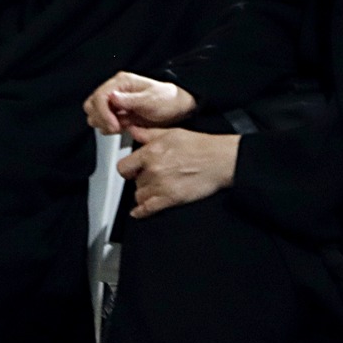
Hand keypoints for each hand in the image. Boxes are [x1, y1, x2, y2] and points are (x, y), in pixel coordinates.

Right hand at [85, 71, 195, 134]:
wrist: (178, 108)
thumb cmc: (168, 100)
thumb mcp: (152, 99)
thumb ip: (131, 99)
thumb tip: (112, 97)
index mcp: (121, 82)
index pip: (100, 96)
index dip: (103, 113)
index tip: (113, 125)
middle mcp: (115, 90)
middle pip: (92, 104)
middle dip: (101, 118)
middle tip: (116, 127)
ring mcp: (115, 102)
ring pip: (94, 113)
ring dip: (103, 123)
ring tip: (118, 128)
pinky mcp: (117, 113)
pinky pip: (103, 121)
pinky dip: (108, 127)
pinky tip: (121, 128)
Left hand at [120, 126, 236, 217]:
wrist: (219, 160)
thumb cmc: (200, 146)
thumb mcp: (170, 133)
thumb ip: (147, 133)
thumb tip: (132, 130)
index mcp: (151, 153)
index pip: (123, 167)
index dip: (128, 169)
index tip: (131, 170)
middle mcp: (153, 170)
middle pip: (133, 182)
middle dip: (139, 180)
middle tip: (148, 177)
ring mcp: (161, 186)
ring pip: (139, 195)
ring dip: (144, 193)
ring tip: (152, 188)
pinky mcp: (171, 199)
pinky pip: (148, 209)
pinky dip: (141, 212)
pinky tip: (138, 212)